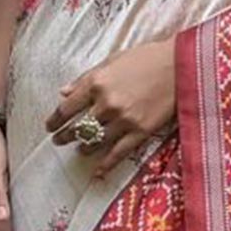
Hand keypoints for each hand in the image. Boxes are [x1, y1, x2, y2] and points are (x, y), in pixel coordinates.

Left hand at [47, 37, 176, 178]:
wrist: (181, 65)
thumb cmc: (147, 57)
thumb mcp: (113, 60)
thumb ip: (87, 77)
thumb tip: (64, 91)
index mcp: (97, 83)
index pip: (67, 108)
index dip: (55, 120)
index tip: (49, 126)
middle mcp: (107, 103)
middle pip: (78, 127)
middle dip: (65, 136)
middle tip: (59, 141)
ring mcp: (124, 119)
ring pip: (96, 141)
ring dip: (84, 147)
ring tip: (80, 149)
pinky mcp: (141, 131)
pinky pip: (118, 153)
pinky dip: (106, 164)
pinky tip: (97, 172)